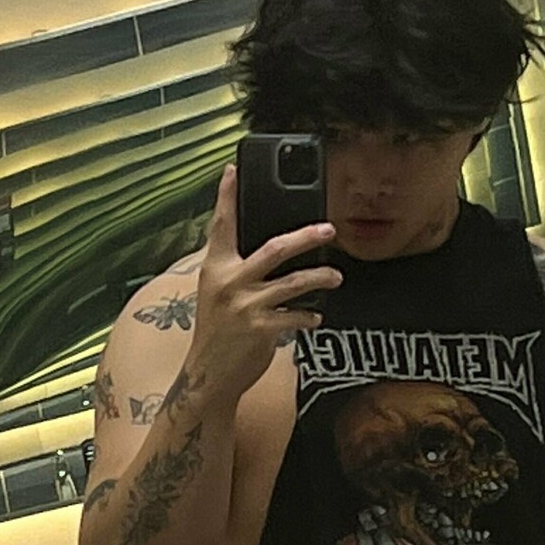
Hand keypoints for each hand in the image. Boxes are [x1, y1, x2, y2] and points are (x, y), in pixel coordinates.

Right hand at [187, 164, 341, 401]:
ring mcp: (245, 306)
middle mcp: (228, 282)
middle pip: (275, 248)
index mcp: (215, 268)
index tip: (233, 168)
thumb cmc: (216, 333)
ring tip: (336, 277)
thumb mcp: (216, 293)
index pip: (221, 224)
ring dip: (320, 278)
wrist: (208, 376)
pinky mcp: (260, 330)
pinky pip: (294, 316)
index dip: (227, 195)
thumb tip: (269, 249)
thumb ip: (235, 269)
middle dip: (306, 236)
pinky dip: (308, 316)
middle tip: (328, 229)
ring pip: (294, 282)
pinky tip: (315, 317)